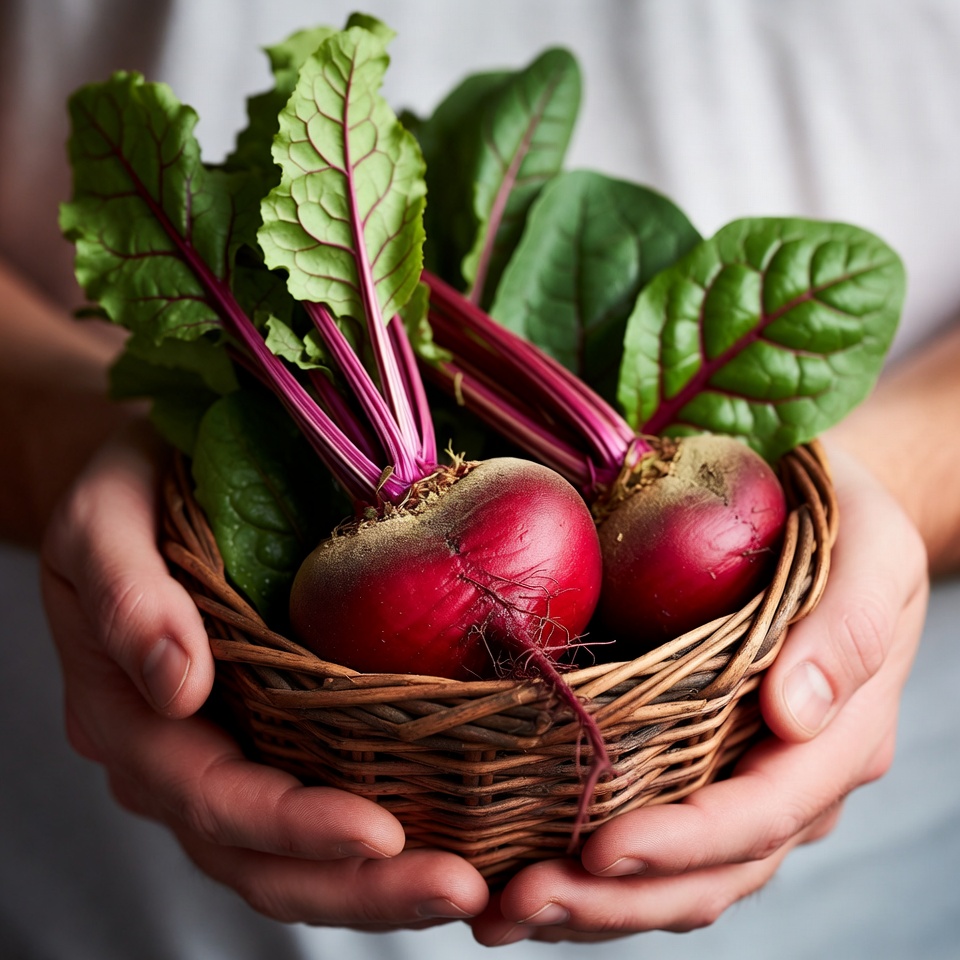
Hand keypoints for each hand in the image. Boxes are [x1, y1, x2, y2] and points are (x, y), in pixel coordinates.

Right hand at [39, 422, 488, 928]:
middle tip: (458, 891)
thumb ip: (127, 598)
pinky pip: (320, 803)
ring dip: (378, 885)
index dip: (291, 827)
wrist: (148, 475)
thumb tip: (178, 686)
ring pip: (292, 856)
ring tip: (468, 888)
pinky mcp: (273, 734)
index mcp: (127, 716)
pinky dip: (378, 844)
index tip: (380, 834)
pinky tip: (448, 838)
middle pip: (259, 857)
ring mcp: (226, 753)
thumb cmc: (124, 493)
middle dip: (357, 887)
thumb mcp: (103, 522)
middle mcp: (176, 757)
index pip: (210, 797)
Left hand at [470, 444, 928, 944]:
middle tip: (521, 903)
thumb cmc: (845, 520)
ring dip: (593, 905)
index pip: (762, 814)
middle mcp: (792, 778)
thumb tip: (794, 713)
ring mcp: (744, 778)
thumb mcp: (867, 549)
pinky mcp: (700, 765)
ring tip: (503, 911)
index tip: (599, 850)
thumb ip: (845, 627)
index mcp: (839, 736)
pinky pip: (655, 839)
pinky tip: (524, 872)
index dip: (682, 843)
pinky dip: (592, 872)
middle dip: (617, 900)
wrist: (827, 516)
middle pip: (711, 872)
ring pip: (679, 877)